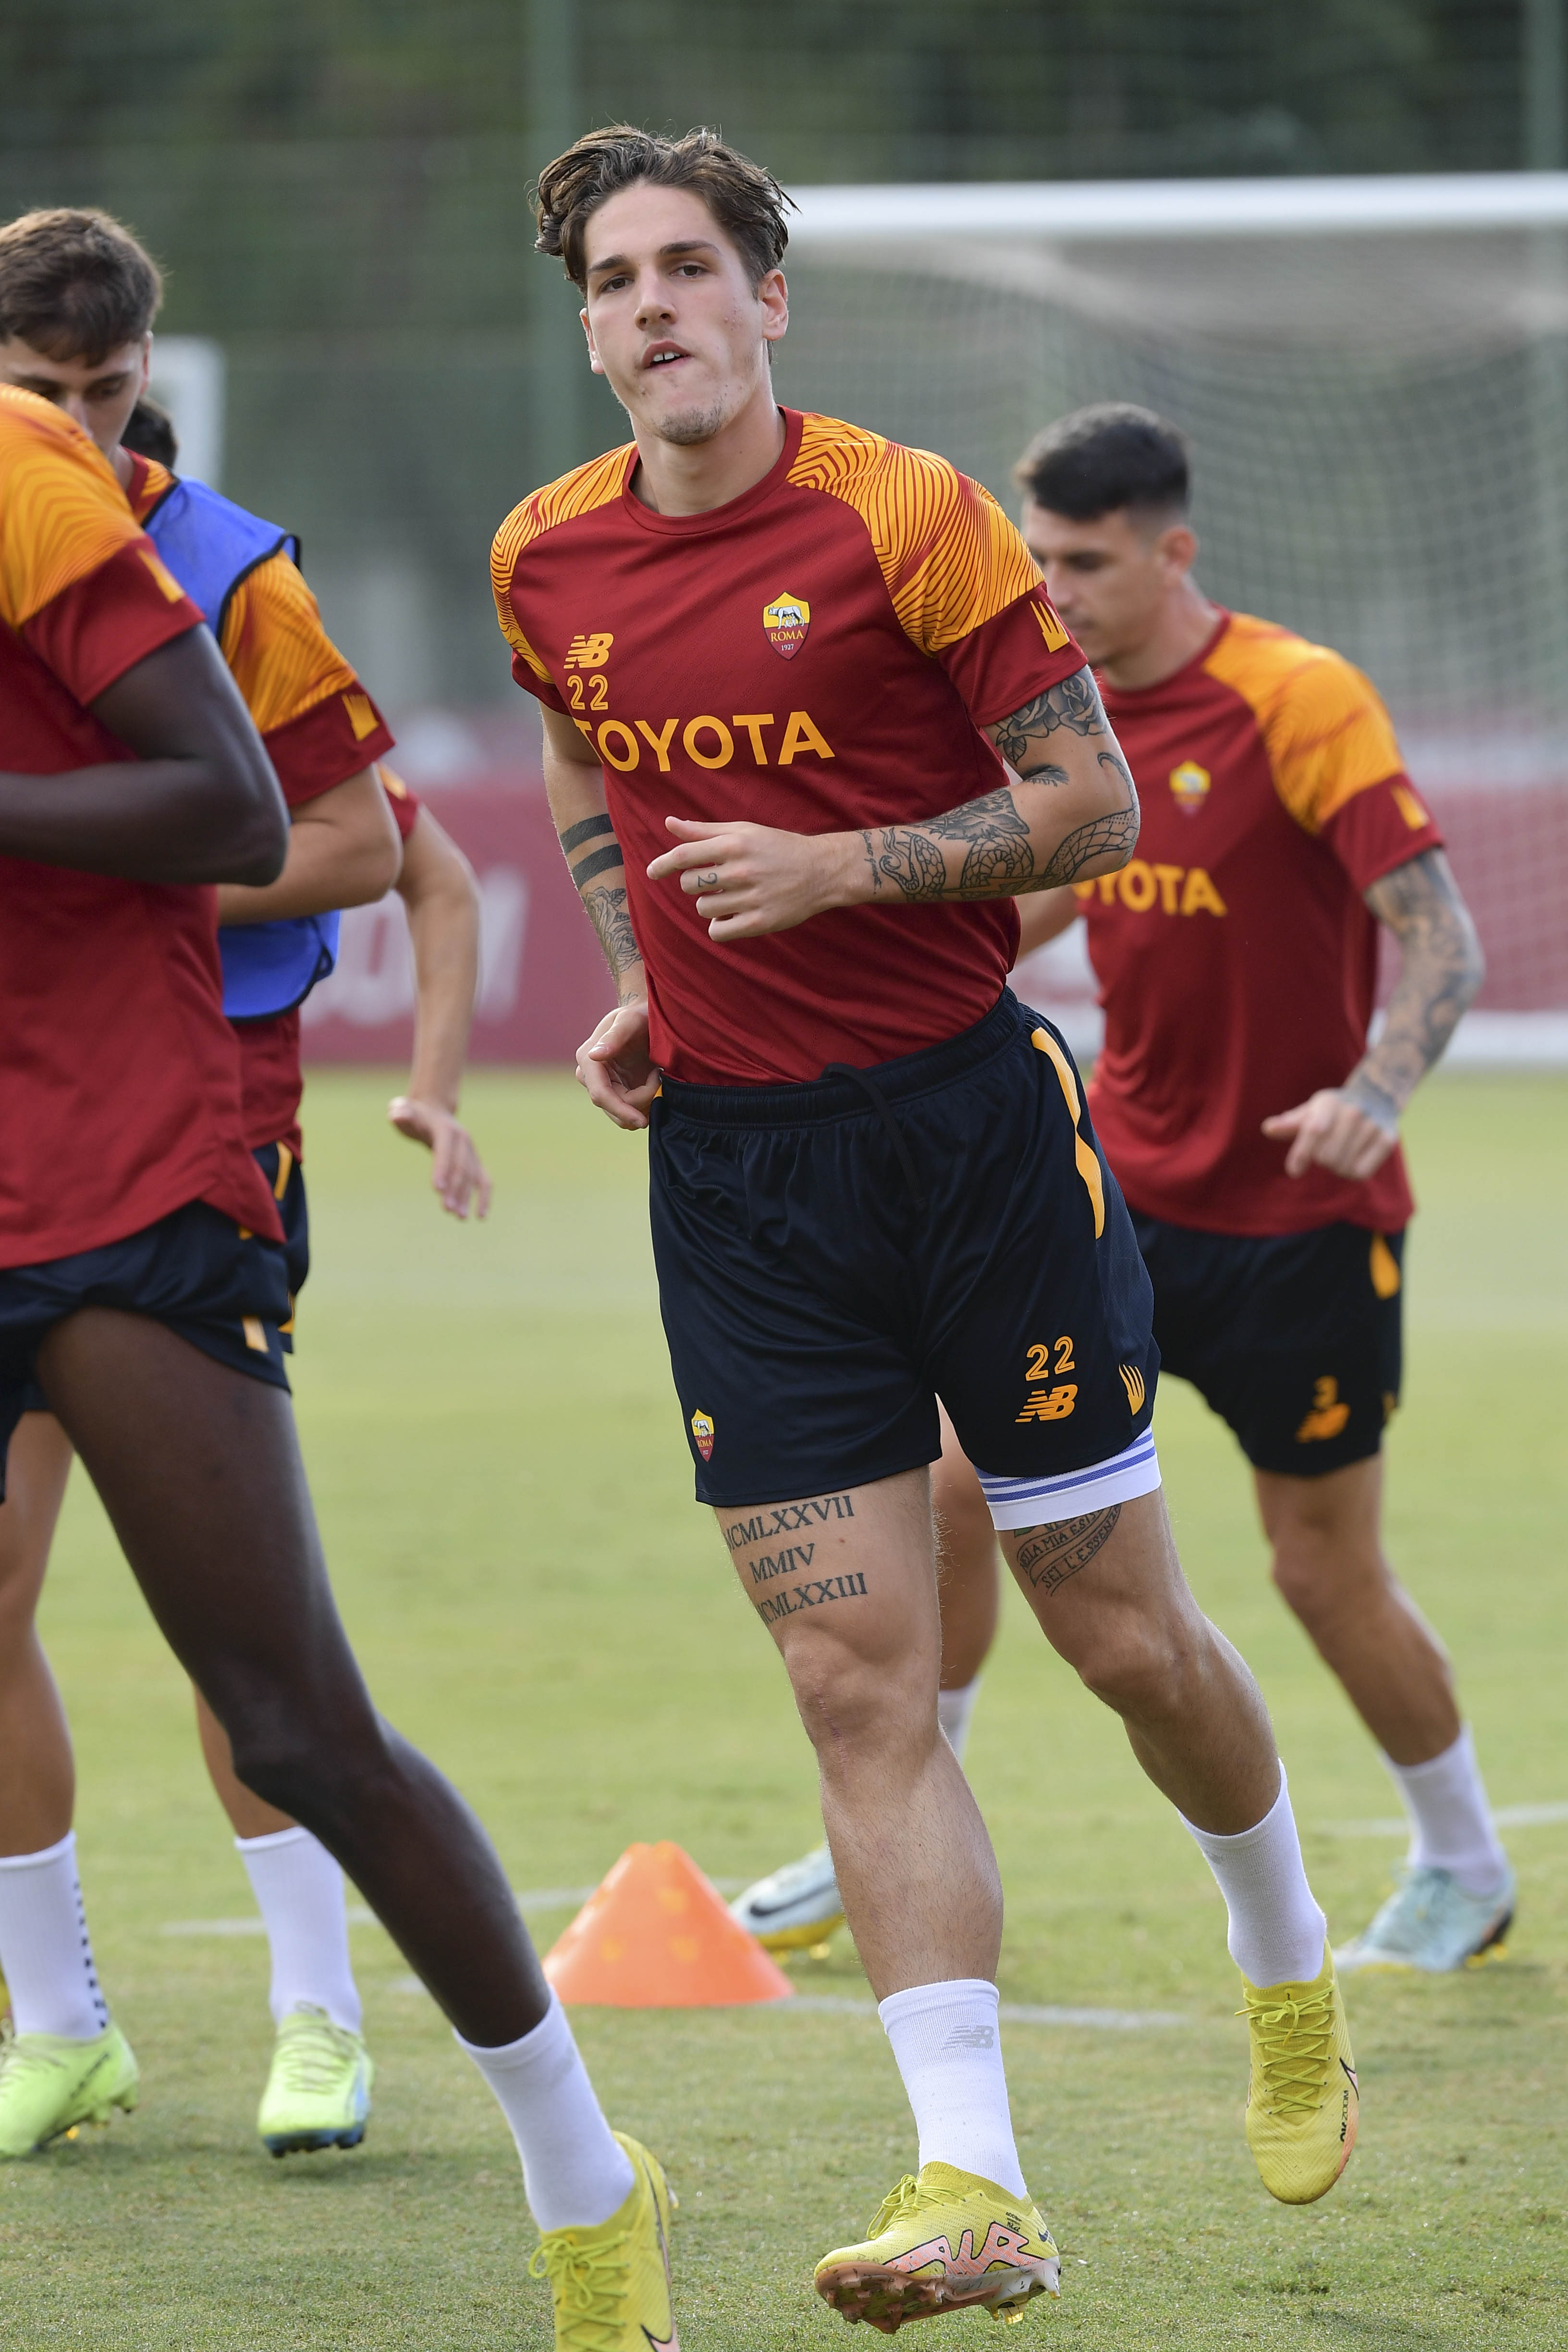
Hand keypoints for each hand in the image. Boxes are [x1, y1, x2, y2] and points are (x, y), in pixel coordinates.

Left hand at [387, 1095, 492, 1218]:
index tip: (436, 1189)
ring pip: (472, 1176)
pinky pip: (484, 1180)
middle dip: (455, 1188)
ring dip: (467, 1197)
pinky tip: (481, 1216)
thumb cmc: (413, 1115)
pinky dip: (484, 1196)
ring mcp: (471, 1151)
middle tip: (447, 1209)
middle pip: (461, 1167)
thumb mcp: (403, 1110)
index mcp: (446, 1129)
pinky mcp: (475, 1162)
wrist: (434, 1111)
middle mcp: (463, 1140)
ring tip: (460, 1217)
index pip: (445, 1151)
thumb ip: (401, 1114)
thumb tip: (398, 1116)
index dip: (441, 1168)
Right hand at [577, 999, 660, 1129]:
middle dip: (640, 1101)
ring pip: (621, 1114)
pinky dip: (644, 1104)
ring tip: (655, 1076)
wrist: (644, 1017)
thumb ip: (614, 1037)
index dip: (621, 1111)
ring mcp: (602, 1085)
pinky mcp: (615, 1091)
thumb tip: (593, 1056)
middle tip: (658, 1076)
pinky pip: (628, 1110)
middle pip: (613, 1108)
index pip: (601, 1095)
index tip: (643, 1121)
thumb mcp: (630, 1021)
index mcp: (588, 1060)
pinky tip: (654, 1082)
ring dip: (643, 1103)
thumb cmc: (638, 1014)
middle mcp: (590, 1076)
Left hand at [647, 816, 858, 939]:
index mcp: (735, 845)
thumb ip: (704, 831)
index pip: (684, 855)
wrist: (821, 871)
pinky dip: (719, 926)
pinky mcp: (760, 922)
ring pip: (703, 909)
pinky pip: (719, 931)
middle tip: (715, 881)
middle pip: (690, 885)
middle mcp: (741, 871)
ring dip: (710, 904)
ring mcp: (751, 898)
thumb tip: (669, 823)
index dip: (662, 864)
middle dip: (695, 884)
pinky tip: (731, 917)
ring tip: (731, 897)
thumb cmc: (777, 848)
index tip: (651, 872)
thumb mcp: (743, 831)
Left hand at [1262, 1086, 1398, 1180]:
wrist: (1376, 1098)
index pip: (1314, 1131)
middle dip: (1321, 1159)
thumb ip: (1290, 1123)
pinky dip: (1352, 1172)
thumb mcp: (1311, 1112)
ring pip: (1342, 1167)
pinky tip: (1354, 1158)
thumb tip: (1268, 1129)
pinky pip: (1360, 1172)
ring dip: (1336, 1167)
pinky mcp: (1388, 1139)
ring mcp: (1373, 1125)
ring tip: (1340, 1152)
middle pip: (1326, 1156)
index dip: (1301, 1154)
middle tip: (1325, 1151)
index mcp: (1329, 1102)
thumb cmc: (1333, 1111)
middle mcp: (1353, 1111)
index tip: (1294, 1171)